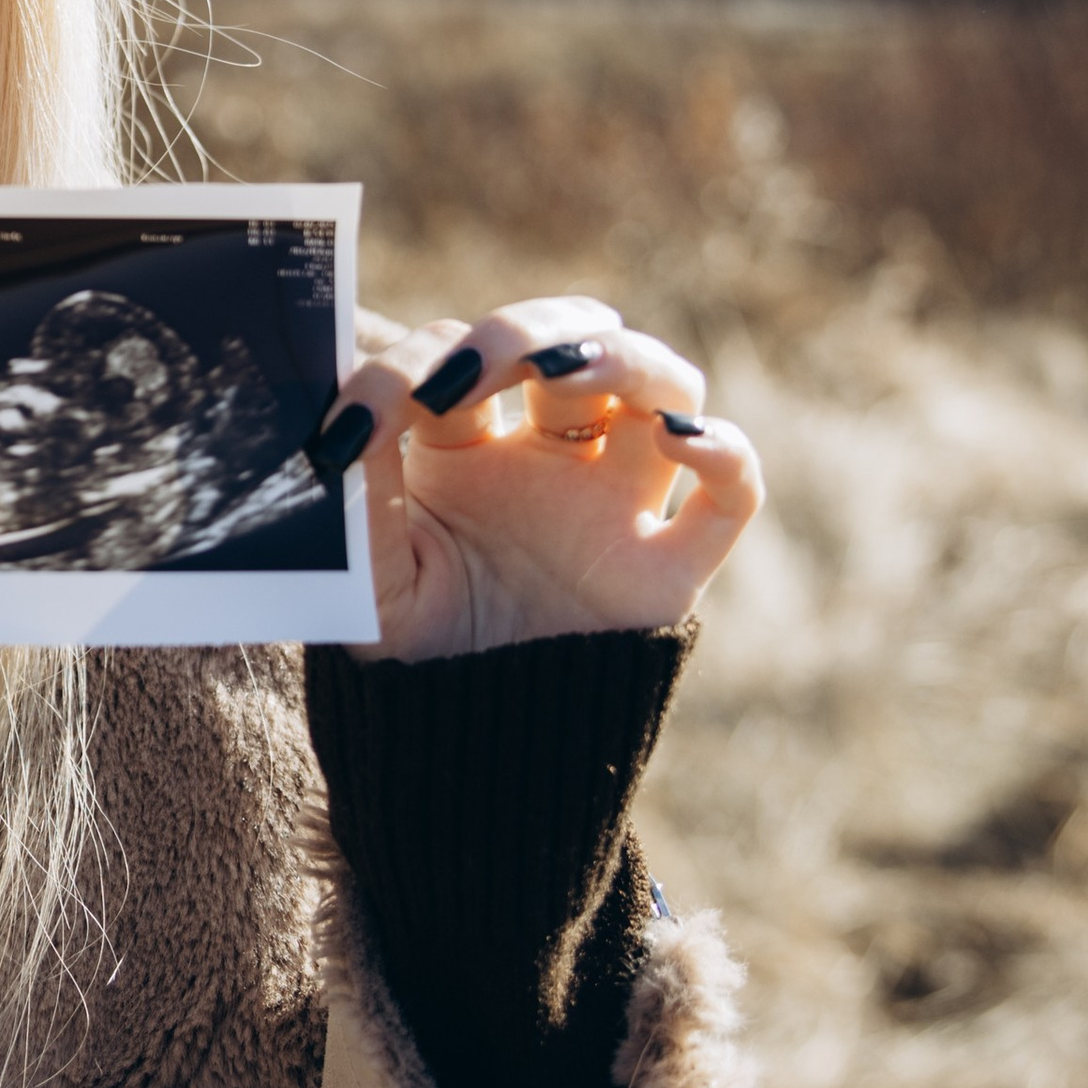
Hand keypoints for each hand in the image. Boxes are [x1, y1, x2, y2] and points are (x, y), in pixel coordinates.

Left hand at [315, 297, 762, 661]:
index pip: (460, 359)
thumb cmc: (410, 653)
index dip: (414, 363)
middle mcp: (550, 457)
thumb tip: (354, 416)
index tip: (363, 411)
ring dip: (623, 356)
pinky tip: (676, 437)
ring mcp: (616, 503)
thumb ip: (359, 497)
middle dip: (525, 333)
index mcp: (465, 443)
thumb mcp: (362, 574)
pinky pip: (733, 492)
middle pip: (570, 343)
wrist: (466, 754)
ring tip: (565, 374)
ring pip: (663, 384)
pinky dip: (726, 452)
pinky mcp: (667, 568)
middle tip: (472, 366)